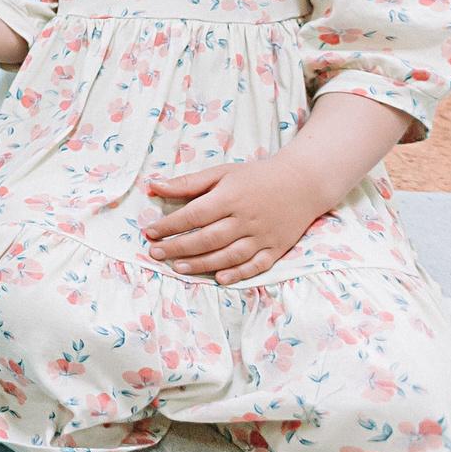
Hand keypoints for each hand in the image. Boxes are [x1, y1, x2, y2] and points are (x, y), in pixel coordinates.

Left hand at [141, 157, 341, 284]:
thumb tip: (153, 186)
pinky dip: (238, 274)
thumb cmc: (255, 177)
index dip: (169, 226)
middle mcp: (246, 219)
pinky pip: (256, 265)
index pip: (193, 215)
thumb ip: (188, 183)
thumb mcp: (221, 173)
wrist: (301, 184)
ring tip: (178, 268)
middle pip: (208, 239)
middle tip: (156, 253)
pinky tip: (219, 278)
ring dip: (201, 264)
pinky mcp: (276, 249)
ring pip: (228, 255)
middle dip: (178, 248)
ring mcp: (263, 236)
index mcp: (230, 197)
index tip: (149, 232)